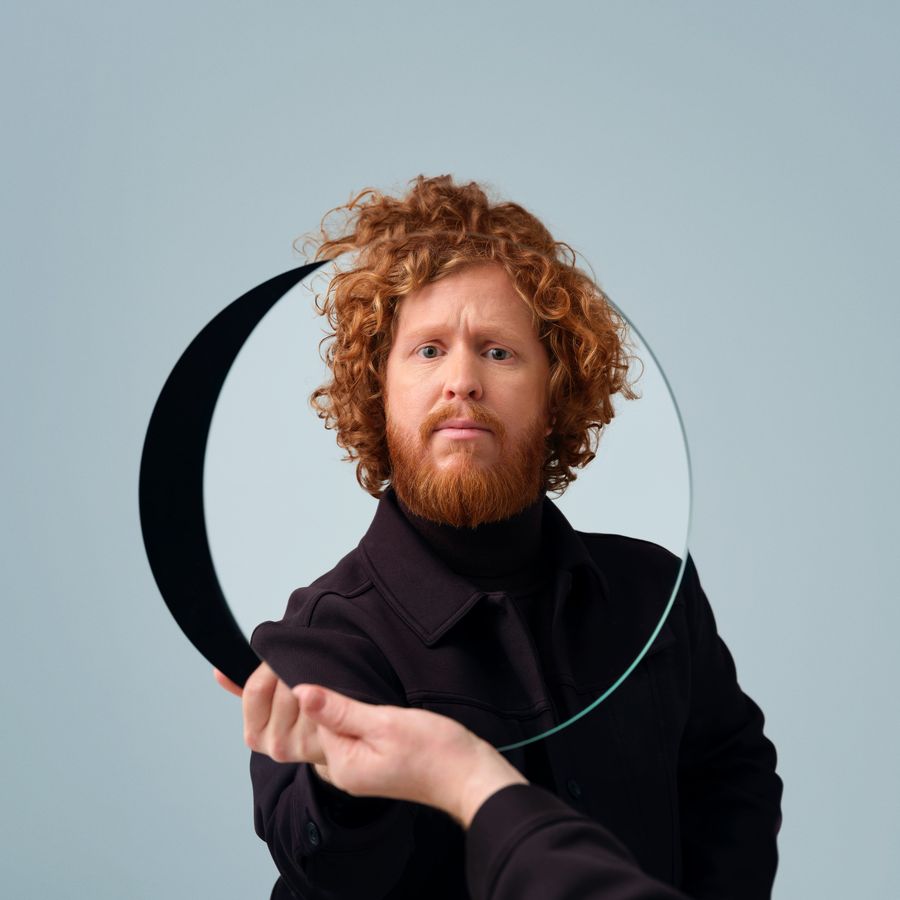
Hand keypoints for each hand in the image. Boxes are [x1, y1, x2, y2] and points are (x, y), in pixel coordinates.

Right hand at [213, 665, 330, 781]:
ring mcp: (301, 746)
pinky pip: (326, 704)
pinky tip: (332, 691)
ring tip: (320, 677)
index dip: (270, 666)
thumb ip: (242, 687)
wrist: (329, 744)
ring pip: (306, 694)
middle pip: (283, 689)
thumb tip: (218, 672)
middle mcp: (275, 745)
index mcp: (254, 734)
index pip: (255, 688)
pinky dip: (330, 692)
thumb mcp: (268, 703)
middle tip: (306, 663)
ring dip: (314, 678)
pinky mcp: (326, 741)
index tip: (282, 657)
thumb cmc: (297, 716)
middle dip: (295, 670)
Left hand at [294, 684, 526, 827]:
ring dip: (359, 712)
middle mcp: (346, 774)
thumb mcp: (384, 722)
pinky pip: (360, 737)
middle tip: (372, 695)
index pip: (318, 720)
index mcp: (342, 765)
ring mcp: (362, 772)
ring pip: (346, 729)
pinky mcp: (377, 767)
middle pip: (329, 726)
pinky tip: (386, 716)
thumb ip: (340, 709)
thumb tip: (301, 692)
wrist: (469, 775)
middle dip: (345, 705)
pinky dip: (369, 722)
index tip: (354, 684)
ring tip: (383, 705)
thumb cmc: (434, 750)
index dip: (332, 696)